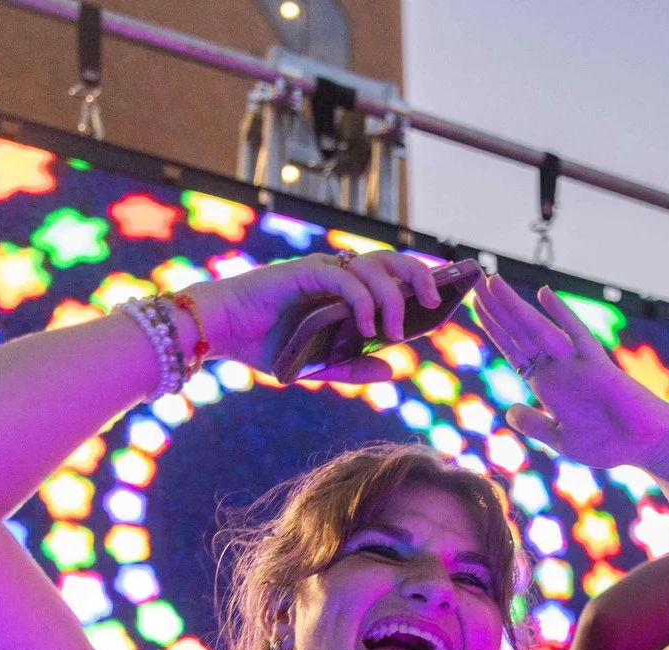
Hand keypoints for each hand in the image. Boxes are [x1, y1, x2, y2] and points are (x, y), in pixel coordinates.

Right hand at [189, 249, 443, 383]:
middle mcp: (339, 276)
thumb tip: (396, 370)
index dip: (423, 282)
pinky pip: (345, 281)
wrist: (220, 332)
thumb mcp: (319, 366)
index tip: (448, 299)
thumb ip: (355, 369)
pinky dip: (361, 302)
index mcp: (346, 292)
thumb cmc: (265, 345)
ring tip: (394, 331)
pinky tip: (365, 330)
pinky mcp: (304, 273)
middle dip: (421, 276)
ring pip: (374, 269)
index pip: (393, 278)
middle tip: (436, 301)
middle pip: (392, 262)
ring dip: (392, 297)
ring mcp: (322, 271)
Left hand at [472, 273, 668, 470]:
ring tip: (493, 283)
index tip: (476, 308)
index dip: (494, 330)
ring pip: (539, 329)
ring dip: (515, 307)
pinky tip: (544, 295)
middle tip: (477, 283)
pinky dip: (562, 315)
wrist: (647, 445)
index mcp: (548, 386)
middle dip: (498, 310)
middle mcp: (560, 369)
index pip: (515, 351)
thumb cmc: (609, 443)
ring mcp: (578, 365)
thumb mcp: (561, 439)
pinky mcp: (599, 367)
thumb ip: (536, 424)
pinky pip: (578, 337)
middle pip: (521, 334)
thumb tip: (510, 411)